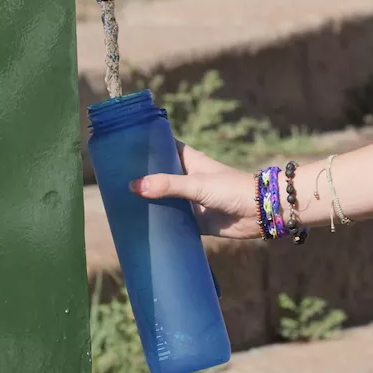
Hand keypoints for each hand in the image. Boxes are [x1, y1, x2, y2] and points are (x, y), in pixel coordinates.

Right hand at [129, 141, 261, 239]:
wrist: (261, 213)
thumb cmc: (233, 189)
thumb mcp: (198, 184)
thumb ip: (168, 185)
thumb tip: (134, 186)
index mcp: (188, 160)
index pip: (162, 147)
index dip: (144, 146)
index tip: (121, 146)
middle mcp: (186, 178)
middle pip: (158, 175)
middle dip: (140, 177)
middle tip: (111, 179)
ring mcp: (189, 199)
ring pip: (162, 199)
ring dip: (147, 201)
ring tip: (118, 202)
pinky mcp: (194, 220)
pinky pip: (171, 221)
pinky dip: (158, 222)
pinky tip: (139, 226)